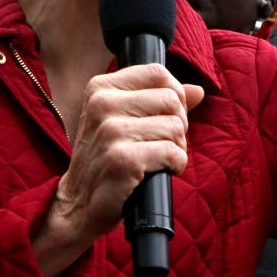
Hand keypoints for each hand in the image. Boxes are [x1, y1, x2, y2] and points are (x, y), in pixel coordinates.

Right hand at [33, 64, 204, 276]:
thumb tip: (198, 91)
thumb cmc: (106, 157)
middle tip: (161, 142)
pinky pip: (173, 152)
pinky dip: (175, 164)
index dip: (174, 95)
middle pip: (171, 100)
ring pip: (175, 126)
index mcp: (101, 88)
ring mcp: (111, 132)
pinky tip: (159, 171)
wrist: (78, 203)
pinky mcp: (123, 159)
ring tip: (157, 158)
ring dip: (177, 147)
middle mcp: (102, 104)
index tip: (164, 116)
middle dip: (178, 124)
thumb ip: (160, 101)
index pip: (157, 73)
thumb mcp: (123, 119)